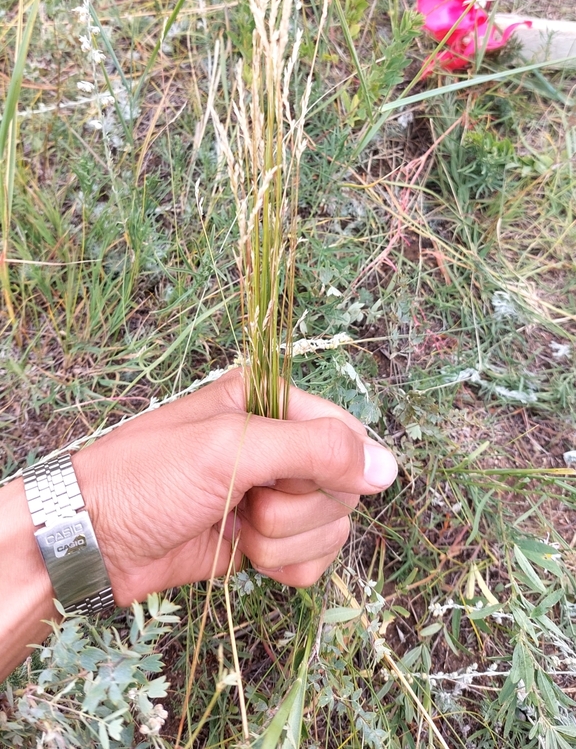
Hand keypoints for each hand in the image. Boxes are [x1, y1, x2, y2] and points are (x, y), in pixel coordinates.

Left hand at [73, 370, 397, 605]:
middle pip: (342, 487)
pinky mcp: (263, 541)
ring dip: (286, 543)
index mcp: (271, 402)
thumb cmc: (149, 478)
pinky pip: (312, 562)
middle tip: (248, 503)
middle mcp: (278, 445)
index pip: (347, 433)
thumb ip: (314, 449)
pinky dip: (284, 568)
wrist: (93, 540)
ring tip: (234, 528)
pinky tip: (242, 556)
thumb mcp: (232, 447)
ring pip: (330, 528)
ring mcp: (272, 496)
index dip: (337, 467)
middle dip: (298, 510)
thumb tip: (389, 467)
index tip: (295, 483)